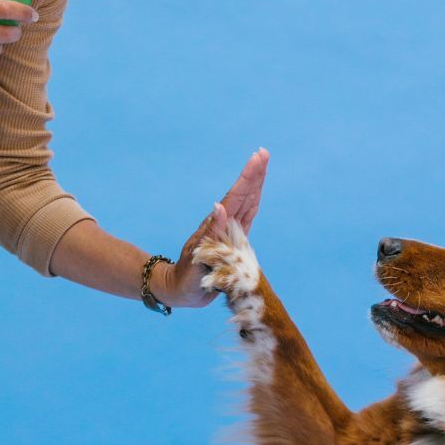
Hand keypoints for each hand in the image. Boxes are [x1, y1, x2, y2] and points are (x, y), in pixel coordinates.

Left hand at [152, 149, 269, 308]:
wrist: (181, 290)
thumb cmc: (187, 278)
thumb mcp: (198, 256)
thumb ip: (211, 233)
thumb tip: (220, 206)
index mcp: (217, 226)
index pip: (235, 198)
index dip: (247, 178)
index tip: (258, 158)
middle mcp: (224, 225)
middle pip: (242, 195)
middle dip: (253, 175)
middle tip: (263, 153)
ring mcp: (228, 232)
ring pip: (245, 203)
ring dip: (254, 185)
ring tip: (262, 166)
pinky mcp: (233, 241)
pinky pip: (246, 219)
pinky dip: (253, 204)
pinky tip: (256, 195)